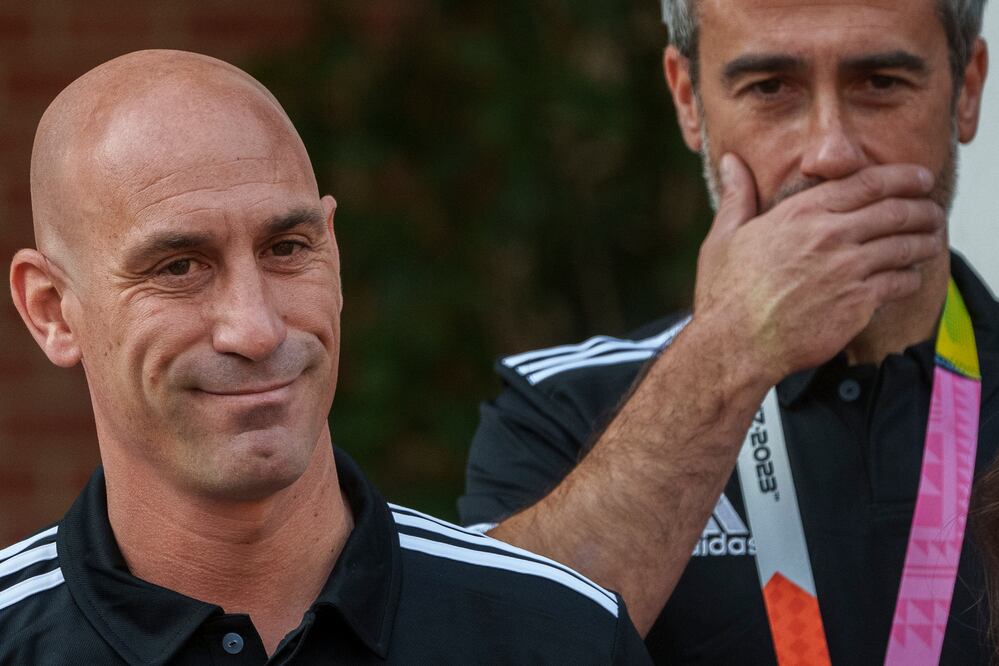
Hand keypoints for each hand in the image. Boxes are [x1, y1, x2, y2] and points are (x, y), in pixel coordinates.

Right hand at [692, 153, 945, 383]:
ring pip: (905, 246)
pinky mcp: (858, 303)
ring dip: (924, 242)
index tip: (919, 178)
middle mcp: (830, 236)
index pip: (867, 183)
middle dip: (922, 208)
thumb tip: (731, 161)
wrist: (735, 344)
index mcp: (802, 213)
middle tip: (932, 211)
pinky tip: (908, 278)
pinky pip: (900, 283)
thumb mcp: (723, 236)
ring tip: (930, 241)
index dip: (902, 177)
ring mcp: (848, 270)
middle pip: (896, 211)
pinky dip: (910, 278)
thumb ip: (737, 196)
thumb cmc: (725, 293)